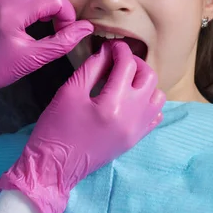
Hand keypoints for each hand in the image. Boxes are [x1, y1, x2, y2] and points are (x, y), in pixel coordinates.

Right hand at [0, 40, 165, 212]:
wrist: (55, 166)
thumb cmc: (57, 128)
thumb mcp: (69, 91)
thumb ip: (92, 67)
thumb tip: (107, 51)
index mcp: (113, 104)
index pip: (127, 65)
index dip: (119, 50)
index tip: (110, 45)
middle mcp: (132, 117)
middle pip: (149, 77)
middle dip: (135, 63)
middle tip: (118, 59)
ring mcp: (137, 130)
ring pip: (157, 96)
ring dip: (144, 82)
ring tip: (125, 79)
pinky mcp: (135, 139)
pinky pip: (154, 115)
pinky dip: (147, 102)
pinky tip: (129, 98)